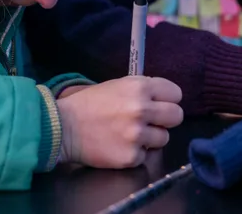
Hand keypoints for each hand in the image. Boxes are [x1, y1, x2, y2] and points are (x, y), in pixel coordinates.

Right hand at [57, 76, 183, 168]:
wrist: (64, 127)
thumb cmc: (89, 104)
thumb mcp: (117, 85)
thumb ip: (142, 90)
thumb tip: (163, 97)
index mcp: (139, 87)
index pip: (175, 93)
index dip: (168, 99)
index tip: (161, 103)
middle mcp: (141, 109)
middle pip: (177, 116)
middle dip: (166, 119)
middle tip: (152, 121)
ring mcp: (137, 135)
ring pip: (163, 138)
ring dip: (150, 138)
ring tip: (130, 134)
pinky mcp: (131, 156)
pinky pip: (145, 155)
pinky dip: (135, 153)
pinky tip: (119, 145)